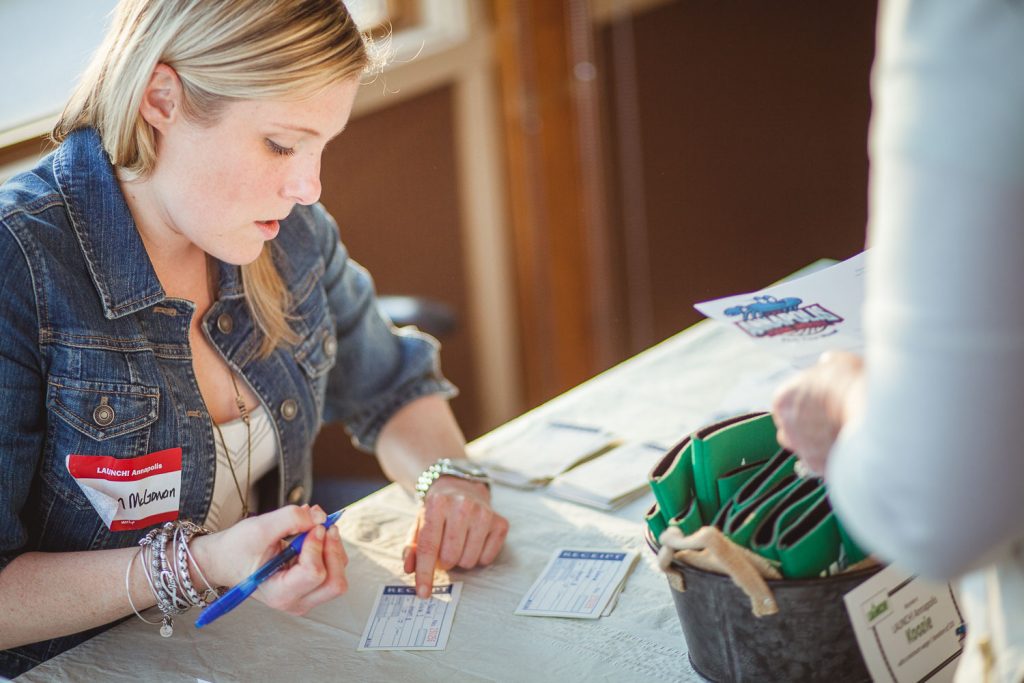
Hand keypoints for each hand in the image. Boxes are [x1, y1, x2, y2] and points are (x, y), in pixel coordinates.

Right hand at [192, 504, 347, 615]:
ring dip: (332, 548)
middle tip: (322, 526)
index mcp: (280, 594)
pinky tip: (313, 536)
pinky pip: (334, 570)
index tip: (311, 526)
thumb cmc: (237, 549)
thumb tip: (321, 517)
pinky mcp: (312, 588)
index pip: (314, 574)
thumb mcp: (259, 528)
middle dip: (333, 550)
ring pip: (338, 576)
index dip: (317, 546)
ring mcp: (306, 597)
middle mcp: (296, 601)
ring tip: (314, 529)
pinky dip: (329, 549)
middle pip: (335, 582)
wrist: (227, 560)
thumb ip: (290, 519)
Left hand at [403, 477, 508, 597]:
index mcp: (437, 504)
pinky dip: (478, 557)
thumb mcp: (418, 525)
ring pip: (469, 561)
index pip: (429, 546)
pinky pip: (487, 559)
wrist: (462, 489)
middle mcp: (463, 505)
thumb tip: (410, 569)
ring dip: (461, 561)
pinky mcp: (501, 523)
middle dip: (444, 563)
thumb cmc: (437, 512)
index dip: (425, 573)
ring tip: (458, 545)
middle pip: (451, 557)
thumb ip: (411, 548)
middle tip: (444, 552)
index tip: (423, 593)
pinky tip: (474, 542)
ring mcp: (485, 513)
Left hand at [771, 351, 864, 474]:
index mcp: (784, 399)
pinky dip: (834, 459)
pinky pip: (823, 464)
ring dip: (818, 444)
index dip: (805, 403)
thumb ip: (828, 365)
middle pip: (790, 429)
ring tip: (842, 436)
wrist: (873, 416)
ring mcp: (802, 449)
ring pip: (805, 449)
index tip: (822, 402)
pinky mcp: (819, 467)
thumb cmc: (855, 386)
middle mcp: (786, 427)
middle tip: (831, 420)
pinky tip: (850, 450)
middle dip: (807, 426)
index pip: (785, 404)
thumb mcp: (840, 362)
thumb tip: (827, 362)